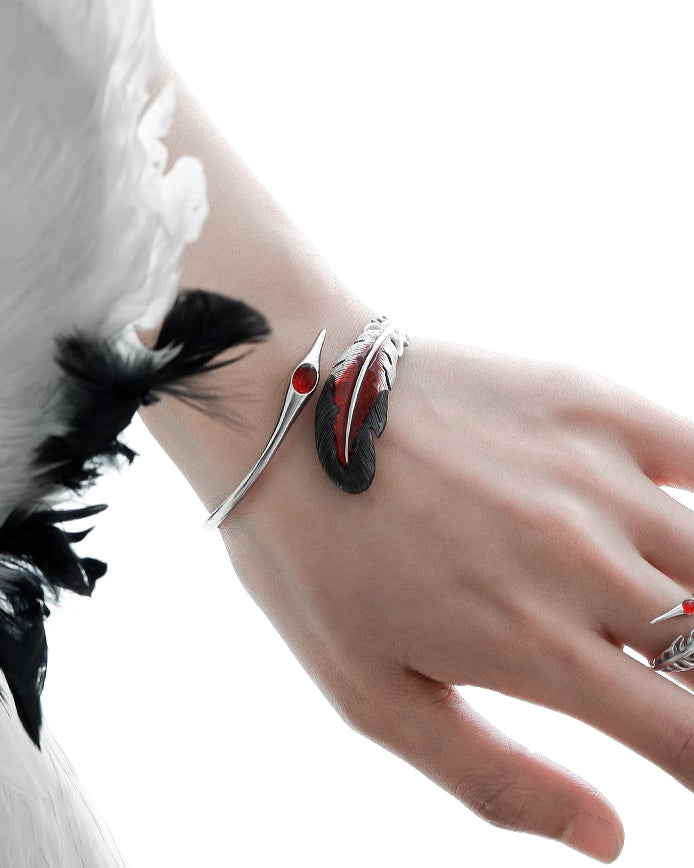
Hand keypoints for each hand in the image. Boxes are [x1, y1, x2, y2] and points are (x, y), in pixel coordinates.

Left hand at [219, 336, 693, 862]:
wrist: (290, 415)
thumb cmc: (315, 559)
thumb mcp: (373, 695)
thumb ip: (495, 778)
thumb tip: (609, 837)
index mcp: (535, 647)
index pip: (692, 738)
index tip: (690, 753)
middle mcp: (583, 563)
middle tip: (669, 675)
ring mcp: (595, 476)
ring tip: (665, 609)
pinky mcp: (590, 404)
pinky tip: (679, 528)